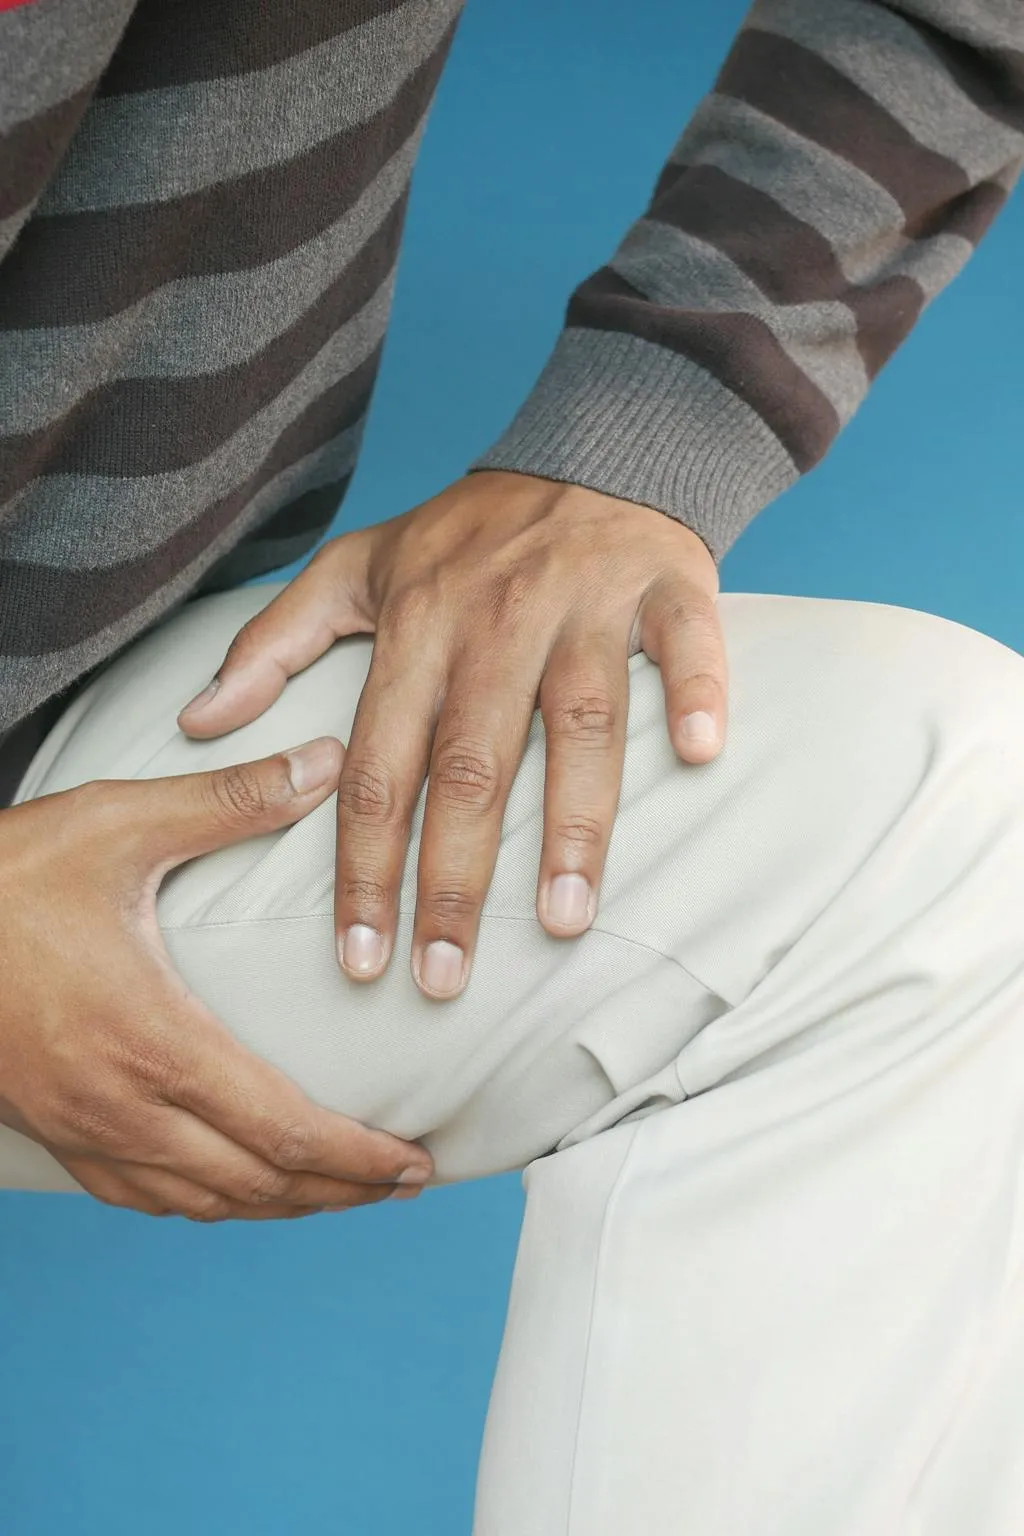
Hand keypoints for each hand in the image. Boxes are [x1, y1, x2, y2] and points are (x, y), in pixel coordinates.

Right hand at [0, 740, 432, 1219]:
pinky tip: (236, 1189)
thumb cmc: (5, 877)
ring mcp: (84, 1129)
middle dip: (341, 1191)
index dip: (359, 1157)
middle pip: (257, 1184)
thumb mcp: (118, 823)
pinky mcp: (55, 1131)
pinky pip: (146, 1198)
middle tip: (405, 1183)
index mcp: (154, 1039)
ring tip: (341, 1192)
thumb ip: (230, 800)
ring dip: (283, 1207)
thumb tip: (328, 762)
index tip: (415, 1160)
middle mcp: (123, 1105)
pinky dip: (211, 1203)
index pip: (283, 1131)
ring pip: (205, 1203)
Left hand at [178, 472, 726, 1000]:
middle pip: (471, 764)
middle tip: (446, 977)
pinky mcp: (666, 586)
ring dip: (574, 822)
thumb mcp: (354, 568)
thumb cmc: (468, 533)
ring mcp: (585, 602)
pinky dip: (696, 692)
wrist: (590, 448)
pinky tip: (701, 756)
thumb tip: (195, 722)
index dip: (365, 867)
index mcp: (417, 624)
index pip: (379, 764)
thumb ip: (272, 643)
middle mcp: (495, 618)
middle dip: (453, 879)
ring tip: (566, 920)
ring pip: (577, 720)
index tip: (362, 957)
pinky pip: (684, 643)